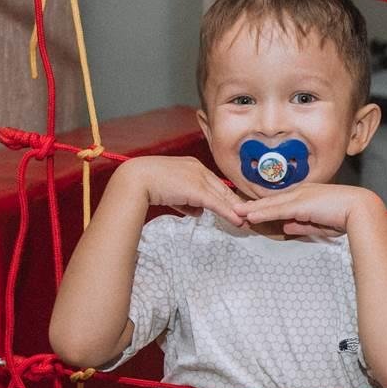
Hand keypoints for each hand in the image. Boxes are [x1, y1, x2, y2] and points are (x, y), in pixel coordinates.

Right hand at [119, 156, 243, 227]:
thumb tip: (199, 212)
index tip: (236, 206)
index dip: (226, 196)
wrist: (136, 179)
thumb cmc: (147, 184)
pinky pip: (218, 204)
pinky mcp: (197, 189)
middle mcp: (198, 169)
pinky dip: (229, 213)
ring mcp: (199, 178)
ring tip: (247, 221)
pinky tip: (239, 221)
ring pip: (223, 197)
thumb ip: (187, 202)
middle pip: (223, 189)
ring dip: (236, 210)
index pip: (214, 183)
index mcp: (192, 166)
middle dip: (236, 203)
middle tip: (250, 214)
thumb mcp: (171, 193)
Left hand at [232, 183, 384, 237]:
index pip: (282, 201)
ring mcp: (300, 196)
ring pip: (271, 204)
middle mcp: (302, 192)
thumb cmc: (346, 216)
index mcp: (308, 195)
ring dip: (253, 208)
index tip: (252, 210)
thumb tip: (287, 226)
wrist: (359, 210)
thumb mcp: (319, 223)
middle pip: (272, 200)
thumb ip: (302, 224)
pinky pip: (276, 209)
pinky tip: (250, 215)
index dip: (266, 206)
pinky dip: (261, 212)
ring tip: (237, 212)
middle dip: (254, 205)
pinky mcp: (300, 204)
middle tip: (237, 209)